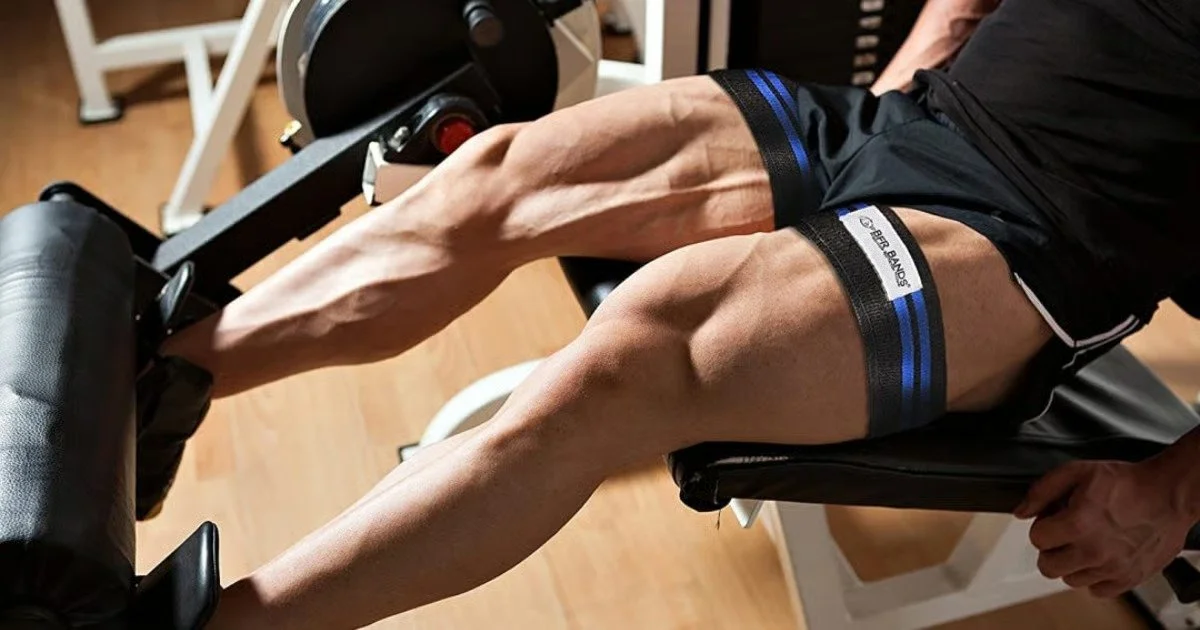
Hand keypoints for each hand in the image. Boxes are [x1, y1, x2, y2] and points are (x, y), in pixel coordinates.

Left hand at [1014, 459, 1194, 597]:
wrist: (1168, 495)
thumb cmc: (1126, 483)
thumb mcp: (1077, 472)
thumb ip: (1042, 490)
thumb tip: (1021, 512)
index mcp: (1078, 523)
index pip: (1036, 539)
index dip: (1042, 526)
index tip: (1053, 520)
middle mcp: (1093, 551)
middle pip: (1047, 567)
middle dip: (1050, 549)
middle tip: (1064, 535)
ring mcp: (1112, 568)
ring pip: (1070, 579)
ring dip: (1072, 563)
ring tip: (1087, 543)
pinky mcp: (1128, 579)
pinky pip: (1096, 590)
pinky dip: (1095, 576)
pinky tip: (1101, 557)